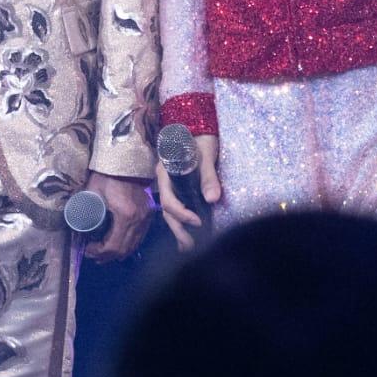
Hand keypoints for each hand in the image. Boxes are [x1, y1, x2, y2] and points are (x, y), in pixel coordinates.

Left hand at [77, 171, 152, 262]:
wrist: (126, 160)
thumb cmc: (107, 174)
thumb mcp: (92, 191)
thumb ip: (84, 208)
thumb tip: (74, 224)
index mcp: (125, 215)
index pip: (113, 245)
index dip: (99, 252)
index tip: (87, 249)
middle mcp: (139, 219)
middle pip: (124, 249)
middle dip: (107, 256)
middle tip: (93, 255)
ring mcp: (146, 218)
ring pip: (133, 245)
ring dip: (118, 252)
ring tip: (103, 253)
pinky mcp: (149, 214)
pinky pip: (139, 237)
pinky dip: (128, 244)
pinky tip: (118, 244)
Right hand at [154, 133, 221, 248]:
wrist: (198, 128)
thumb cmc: (201, 139)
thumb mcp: (206, 155)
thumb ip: (208, 177)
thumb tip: (213, 199)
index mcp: (165, 173)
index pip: (168, 200)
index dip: (182, 214)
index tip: (199, 222)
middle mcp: (164, 182)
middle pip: (167, 211)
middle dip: (178, 230)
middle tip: (192, 246)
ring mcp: (169, 186)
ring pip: (169, 212)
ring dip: (179, 230)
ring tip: (189, 247)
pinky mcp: (177, 188)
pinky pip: (175, 208)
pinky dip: (181, 223)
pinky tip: (189, 235)